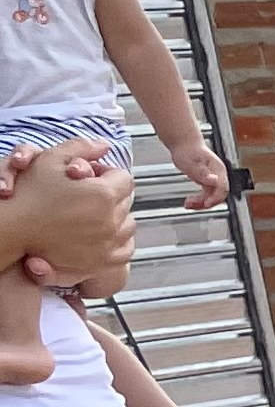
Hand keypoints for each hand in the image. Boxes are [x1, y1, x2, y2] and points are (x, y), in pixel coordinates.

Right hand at [0, 148, 133, 285]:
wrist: (13, 229)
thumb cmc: (27, 192)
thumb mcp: (50, 159)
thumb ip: (81, 147)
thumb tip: (105, 145)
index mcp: (103, 194)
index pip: (124, 177)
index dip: (108, 173)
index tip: (91, 175)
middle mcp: (112, 220)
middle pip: (126, 201)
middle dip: (111, 194)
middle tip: (88, 192)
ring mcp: (109, 243)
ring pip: (128, 225)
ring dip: (116, 216)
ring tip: (94, 211)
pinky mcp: (104, 261)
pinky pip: (125, 249)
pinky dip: (119, 240)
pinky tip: (102, 232)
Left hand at [173, 141, 230, 209]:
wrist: (183, 144)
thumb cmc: (187, 149)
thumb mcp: (191, 162)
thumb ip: (202, 173)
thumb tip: (214, 180)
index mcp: (218, 169)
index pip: (222, 188)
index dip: (215, 198)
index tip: (206, 204)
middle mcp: (218, 176)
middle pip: (217, 195)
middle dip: (205, 202)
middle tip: (191, 205)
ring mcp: (213, 180)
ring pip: (211, 197)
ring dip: (200, 203)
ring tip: (188, 204)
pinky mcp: (207, 183)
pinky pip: (206, 196)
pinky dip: (198, 200)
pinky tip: (189, 201)